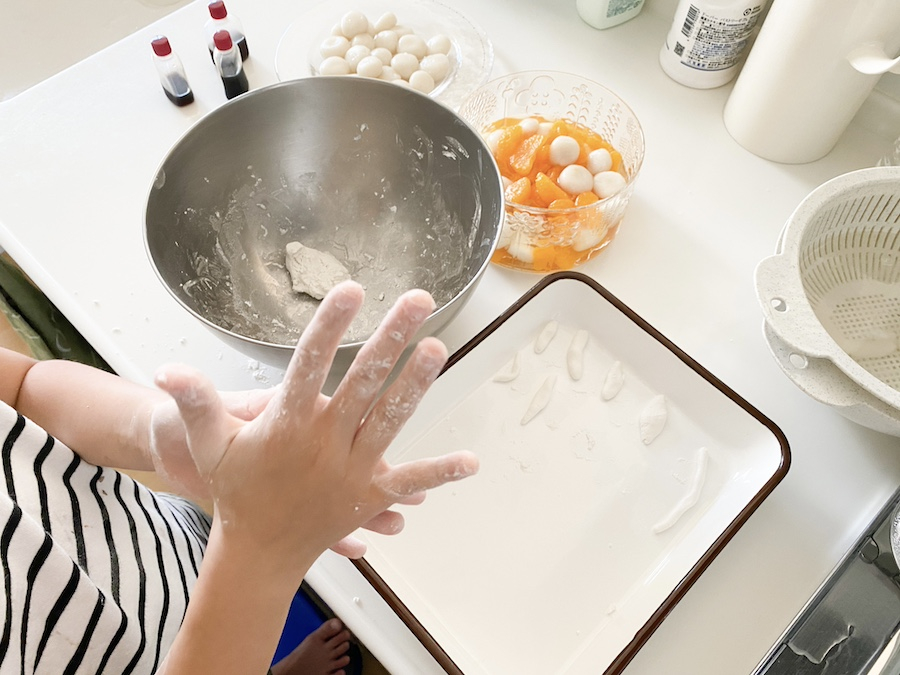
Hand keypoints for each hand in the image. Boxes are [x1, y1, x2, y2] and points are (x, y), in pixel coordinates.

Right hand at [153, 281, 478, 578]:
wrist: (257, 552)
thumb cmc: (235, 488)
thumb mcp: (206, 443)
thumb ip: (193, 403)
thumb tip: (165, 372)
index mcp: (287, 424)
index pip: (309, 363)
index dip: (330, 325)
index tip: (352, 289)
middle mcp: (324, 442)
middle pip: (362, 381)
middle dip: (391, 337)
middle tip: (419, 300)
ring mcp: (351, 468)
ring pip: (389, 419)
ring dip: (415, 384)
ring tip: (438, 347)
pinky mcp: (367, 494)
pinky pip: (406, 480)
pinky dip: (438, 473)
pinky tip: (471, 462)